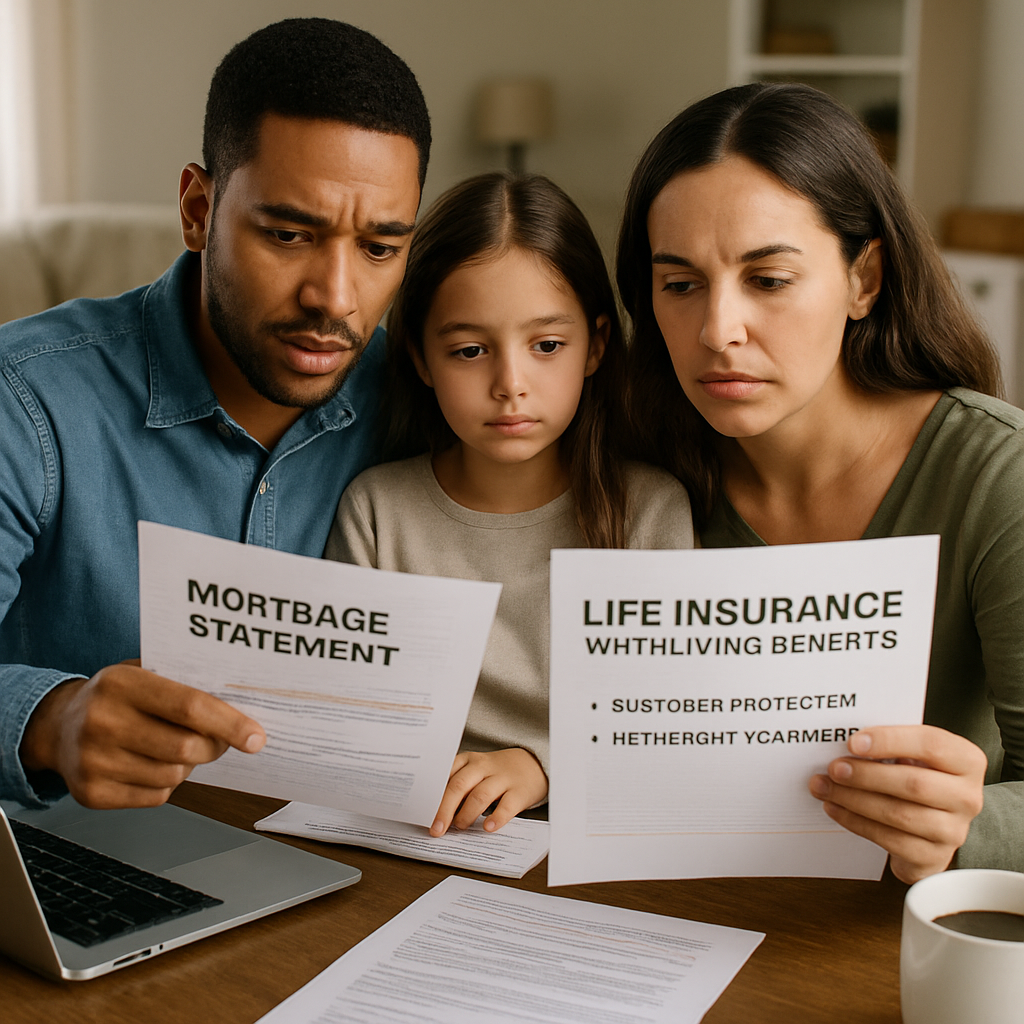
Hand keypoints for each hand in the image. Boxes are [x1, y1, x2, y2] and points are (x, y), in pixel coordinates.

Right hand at [19, 660, 265, 808]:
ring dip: (189, 765)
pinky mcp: (91, 794)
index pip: (189, 706)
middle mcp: (101, 722)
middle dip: (214, 747)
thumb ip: (186, 682)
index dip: (229, 723)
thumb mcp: (144, 672)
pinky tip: (151, 764)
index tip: (256, 737)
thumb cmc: (116, 697)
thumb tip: (242, 702)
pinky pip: (155, 797)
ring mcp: (92, 761)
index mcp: (121, 683)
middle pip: (186, 748)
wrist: (57, 726)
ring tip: (176, 747)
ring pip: (174, 776)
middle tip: (219, 741)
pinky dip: (166, 785)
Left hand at [429, 748, 547, 836]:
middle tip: (436, 829)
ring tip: (460, 827)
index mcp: (468, 760)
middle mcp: (483, 766)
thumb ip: (457, 786)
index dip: (432, 796)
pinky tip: (488, 827)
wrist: (534, 763)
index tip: (422, 814)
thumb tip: (433, 814)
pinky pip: (507, 805)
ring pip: (480, 795)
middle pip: (459, 785)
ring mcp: (502, 778)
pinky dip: (496, 817)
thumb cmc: (496, 772)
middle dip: (444, 809)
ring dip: (466, 814)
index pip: (446, 775)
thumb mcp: (475, 771)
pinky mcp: (520, 792)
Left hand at [808, 725, 986, 883]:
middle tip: (833, 768)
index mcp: (966, 761)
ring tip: (825, 787)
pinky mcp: (934, 856)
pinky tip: (835, 808)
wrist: (934, 821)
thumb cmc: (918, 775)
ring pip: (900, 814)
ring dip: (854, 799)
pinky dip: (856, 822)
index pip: (932, 745)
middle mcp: (967, 797)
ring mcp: (954, 831)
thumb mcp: (914, 753)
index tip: (853, 742)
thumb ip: (892, 744)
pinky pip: (890, 840)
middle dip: (866, 775)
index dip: (890, 741)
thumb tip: (848, 743)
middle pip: (914, 784)